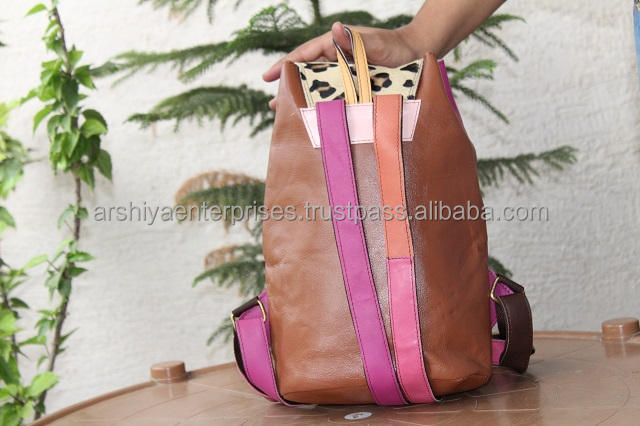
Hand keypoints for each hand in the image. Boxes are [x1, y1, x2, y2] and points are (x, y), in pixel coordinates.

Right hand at [263, 22, 419, 108]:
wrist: (415, 56)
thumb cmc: (393, 45)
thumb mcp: (374, 41)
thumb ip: (353, 39)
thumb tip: (335, 29)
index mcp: (333, 46)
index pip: (303, 56)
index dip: (285, 66)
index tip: (268, 77)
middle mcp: (335, 61)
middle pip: (306, 76)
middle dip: (289, 90)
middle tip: (274, 107)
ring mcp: (343, 77)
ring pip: (318, 90)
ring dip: (304, 102)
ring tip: (288, 117)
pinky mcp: (353, 90)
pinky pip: (334, 100)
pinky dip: (323, 109)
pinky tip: (315, 122)